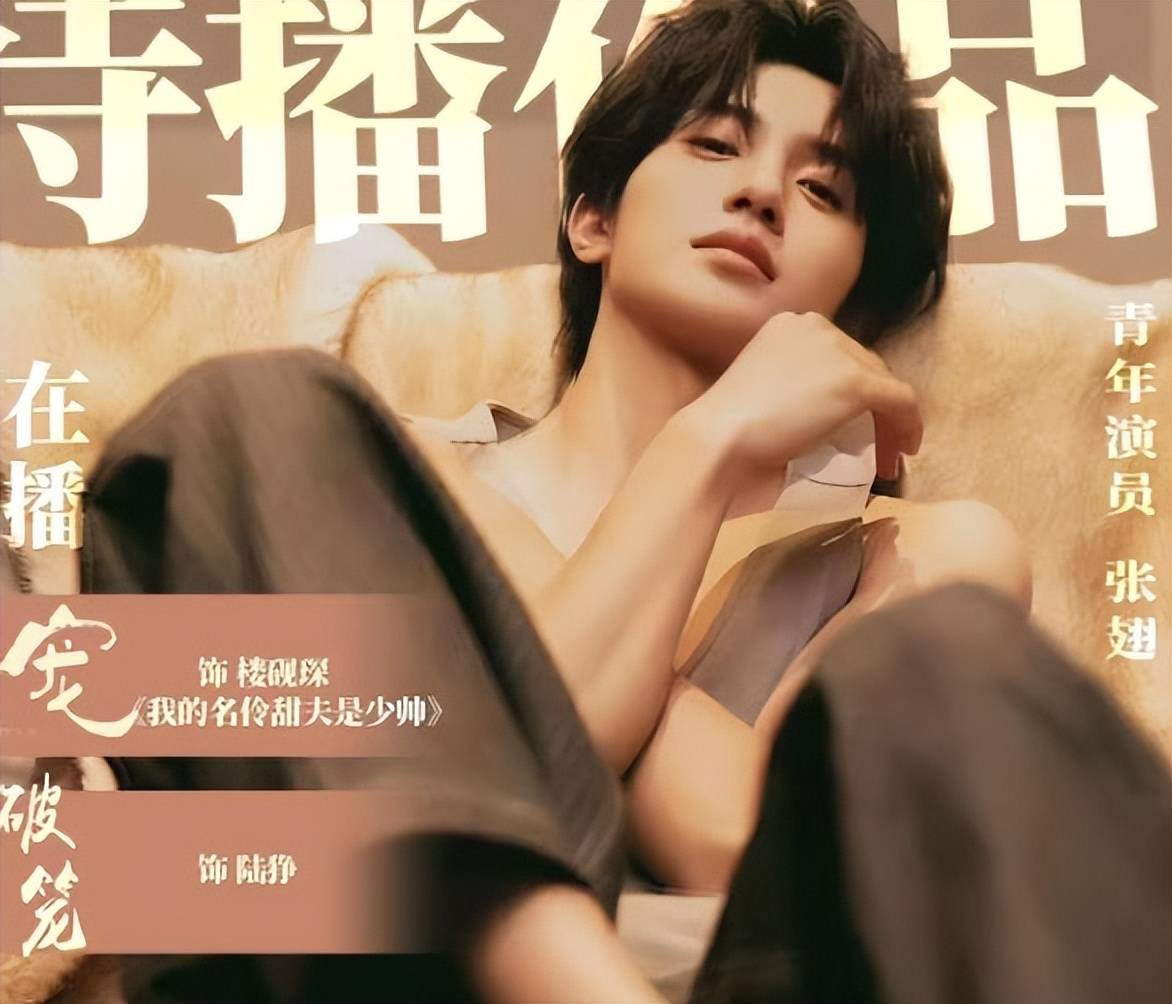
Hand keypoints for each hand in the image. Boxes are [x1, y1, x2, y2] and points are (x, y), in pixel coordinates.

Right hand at [681, 311, 921, 490]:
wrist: (716, 440)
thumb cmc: (723, 430)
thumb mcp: (760, 390)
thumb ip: (793, 387)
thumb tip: (823, 415)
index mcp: (788, 325)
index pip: (837, 355)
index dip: (850, 392)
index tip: (851, 426)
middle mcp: (815, 325)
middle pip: (864, 365)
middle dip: (874, 408)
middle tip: (872, 447)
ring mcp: (837, 351)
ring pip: (884, 384)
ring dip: (890, 421)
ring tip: (885, 458)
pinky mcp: (855, 381)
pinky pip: (901, 401)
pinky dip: (908, 426)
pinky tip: (904, 452)